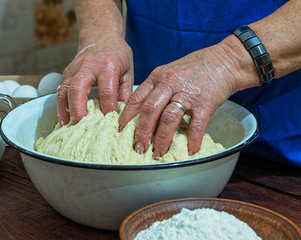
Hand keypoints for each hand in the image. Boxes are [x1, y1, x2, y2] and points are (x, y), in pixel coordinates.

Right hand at [57, 30, 133, 125]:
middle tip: (83, 127)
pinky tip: (65, 121)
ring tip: (70, 128)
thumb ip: (126, 93)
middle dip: (79, 111)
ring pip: (64, 91)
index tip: (111, 123)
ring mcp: (74, 70)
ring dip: (66, 111)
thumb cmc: (117, 54)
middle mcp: (88, 67)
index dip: (108, 108)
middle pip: (78, 89)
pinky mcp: (66, 74)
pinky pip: (60, 92)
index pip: (106, 91)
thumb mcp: (128, 71)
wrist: (101, 36)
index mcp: (108, 65)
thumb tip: (124, 116)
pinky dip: (61, 108)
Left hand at [119, 41, 251, 157]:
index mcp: (158, 77)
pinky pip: (196, 125)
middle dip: (142, 132)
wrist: (225, 60)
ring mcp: (188, 93)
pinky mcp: (206, 102)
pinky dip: (192, 140)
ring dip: (162, 139)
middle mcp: (170, 84)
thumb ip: (156, 88)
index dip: (127, 116)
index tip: (120, 130)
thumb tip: (143, 111)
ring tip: (158, 153)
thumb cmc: (195, 68)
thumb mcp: (169, 71)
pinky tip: (189, 151)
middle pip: (149, 110)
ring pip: (169, 119)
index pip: (137, 98)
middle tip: (138, 148)